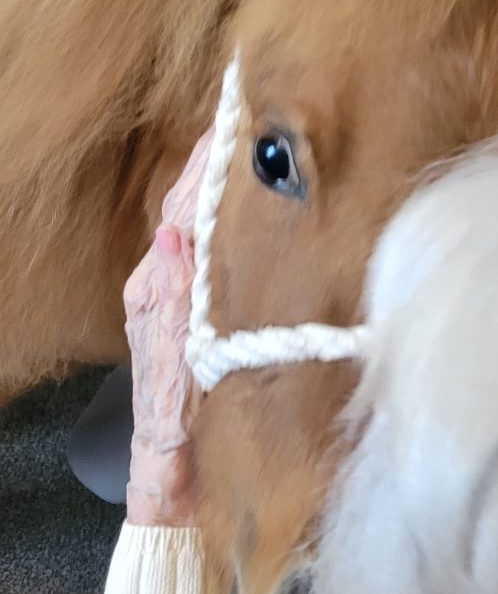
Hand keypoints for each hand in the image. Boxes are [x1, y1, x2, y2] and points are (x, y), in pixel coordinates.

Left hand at [125, 132, 211, 525]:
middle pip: (189, 211)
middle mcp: (162, 286)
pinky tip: (248, 208)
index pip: (183, 214)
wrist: (174, 477)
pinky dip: (227, 221)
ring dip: (220, 185)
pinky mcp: (194, 313)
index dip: (203, 166)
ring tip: (247, 145)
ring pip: (200, 229)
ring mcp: (177, 298)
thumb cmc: (174, 430)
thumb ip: (173, 306)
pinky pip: (210, 255)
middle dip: (212, 162)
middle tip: (244, 116)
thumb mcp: (173, 369)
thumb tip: (174, 240)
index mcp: (153, 292)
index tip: (227, 121)